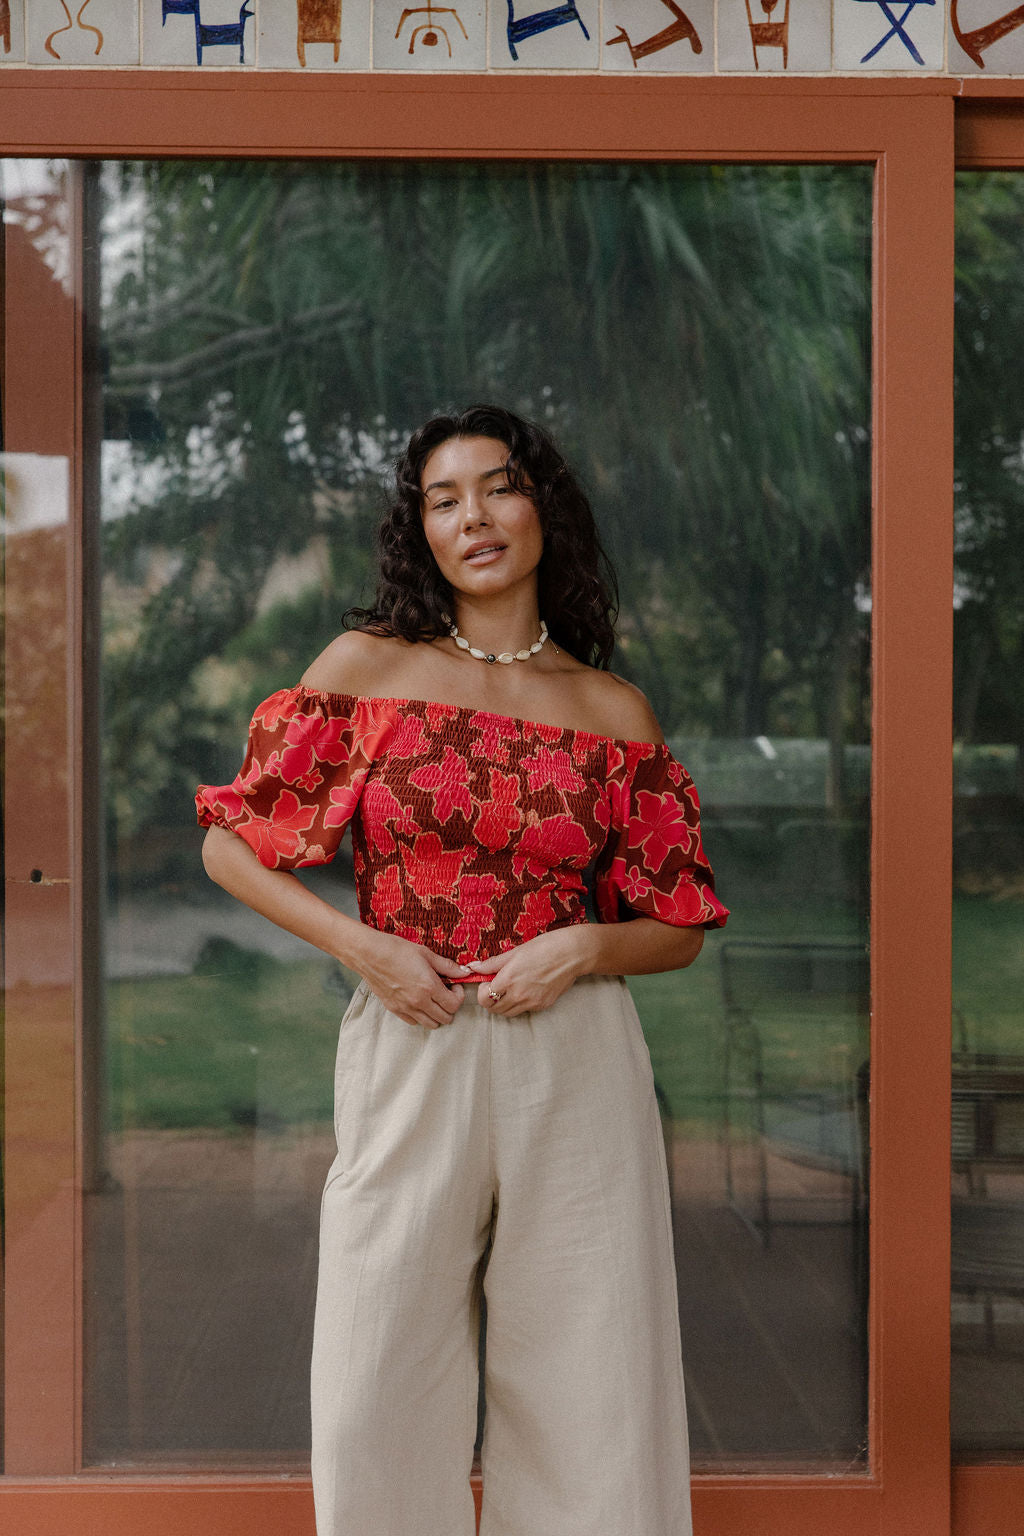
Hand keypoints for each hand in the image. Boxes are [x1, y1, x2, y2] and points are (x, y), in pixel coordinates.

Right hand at [352, 930, 471, 1029]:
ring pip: (430, 1024)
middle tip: (445, 992)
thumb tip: (465, 972)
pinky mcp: (394, 1009)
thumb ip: (447, 966)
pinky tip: (419, 1002)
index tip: (454, 986)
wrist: (369, 954)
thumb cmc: (397, 949)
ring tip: (433, 999)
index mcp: (429, 986)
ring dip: (436, 1014)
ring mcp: (405, 1008)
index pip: (454, 1005)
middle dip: (450, 1006)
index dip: (458, 996)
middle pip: (445, 1018)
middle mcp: (418, 1001)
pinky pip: (413, 1022)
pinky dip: (420, 1016)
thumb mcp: (425, 953)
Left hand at [467, 927, 593, 1016]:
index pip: (484, 998)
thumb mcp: (515, 951)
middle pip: (494, 1009)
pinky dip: (519, 1004)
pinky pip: (525, 1010)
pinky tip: (525, 989)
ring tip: (509, 989)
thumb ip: (493, 963)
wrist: (573, 954)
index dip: (482, 991)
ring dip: (503, 1004)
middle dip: (490, 1000)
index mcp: (508, 979)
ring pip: (508, 1013)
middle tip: (496, 986)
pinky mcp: (543, 1005)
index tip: (487, 982)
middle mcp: (518, 995)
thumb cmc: (545, 947)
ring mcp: (532, 1003)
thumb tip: (474, 967)